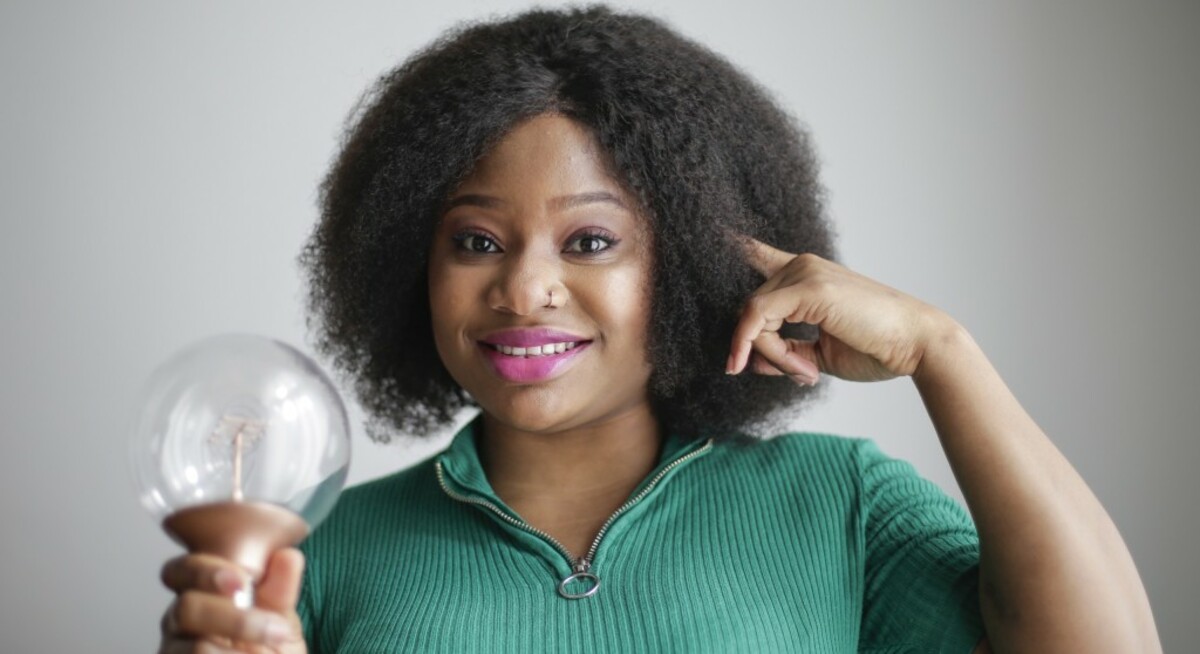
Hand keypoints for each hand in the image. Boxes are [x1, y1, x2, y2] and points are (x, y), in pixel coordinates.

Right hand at [158, 549, 306, 652]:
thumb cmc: (267, 652)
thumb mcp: (280, 622)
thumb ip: (281, 591)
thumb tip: (288, 557)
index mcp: (200, 595)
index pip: (183, 570)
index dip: (207, 572)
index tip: (243, 582)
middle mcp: (179, 624)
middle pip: (185, 608)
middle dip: (235, 618)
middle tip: (273, 629)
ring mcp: (175, 652)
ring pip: (197, 649)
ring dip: (242, 650)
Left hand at [727, 238, 955, 384]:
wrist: (916, 346)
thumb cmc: (875, 348)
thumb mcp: (818, 354)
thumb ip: (783, 352)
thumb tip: (746, 362)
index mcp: (805, 274)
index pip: (756, 253)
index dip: (730, 244)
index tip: (708, 232)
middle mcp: (801, 265)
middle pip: (748, 307)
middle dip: (760, 349)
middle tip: (799, 375)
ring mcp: (804, 272)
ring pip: (750, 315)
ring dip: (768, 354)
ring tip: (806, 374)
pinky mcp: (808, 286)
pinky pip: (759, 319)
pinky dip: (769, 349)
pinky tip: (801, 369)